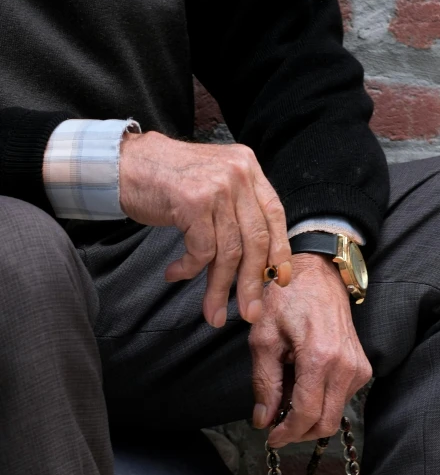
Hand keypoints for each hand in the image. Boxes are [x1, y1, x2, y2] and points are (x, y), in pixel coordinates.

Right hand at [119, 131, 291, 327]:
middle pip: (256, 239)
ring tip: (213, 311)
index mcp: (247, 167)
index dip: (279, 251)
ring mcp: (217, 187)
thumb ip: (236, 211)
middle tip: (250, 312)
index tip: (279, 281)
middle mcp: (238, 173)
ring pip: (229, 252)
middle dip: (252, 282)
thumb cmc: (166, 181)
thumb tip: (258, 266)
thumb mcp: (212, 184)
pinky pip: (202, 251)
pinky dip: (190, 269)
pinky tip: (176, 273)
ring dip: (219, 288)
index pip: (274, 215)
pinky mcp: (193, 202)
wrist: (124, 163)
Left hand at [249, 253, 371, 445]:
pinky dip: (321, 402)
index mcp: (320, 358)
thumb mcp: (263, 338)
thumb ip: (264, 382)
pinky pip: (341, 398)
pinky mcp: (362, 367)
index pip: (306, 414)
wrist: (318, 274)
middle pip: (326, 423)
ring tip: (285, 396)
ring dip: (309, 416)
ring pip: (335, 414)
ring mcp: (358, 368)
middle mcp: (346, 366)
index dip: (286, 433)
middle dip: (299, 432)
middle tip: (275, 425)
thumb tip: (263, 419)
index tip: (270, 437)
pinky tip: (301, 384)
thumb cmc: (287, 298)